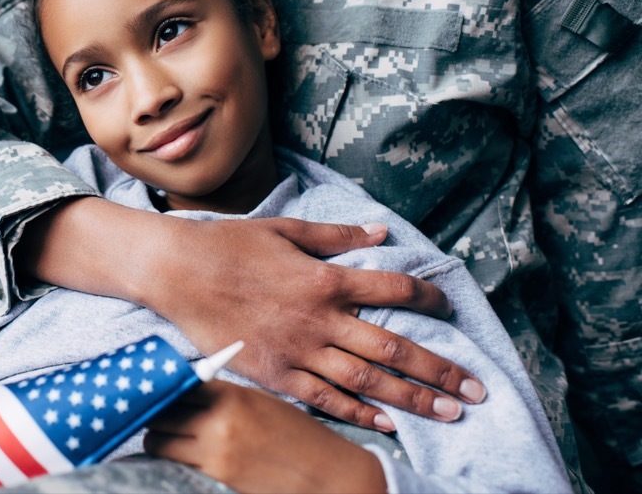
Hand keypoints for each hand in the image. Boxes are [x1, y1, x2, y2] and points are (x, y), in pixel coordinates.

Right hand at [140, 215, 484, 430]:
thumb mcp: (285, 229)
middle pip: (392, 346)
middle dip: (439, 370)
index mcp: (323, 277)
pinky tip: (387, 422)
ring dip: (412, 398)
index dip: (428, 297)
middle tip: (476, 392)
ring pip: (366, 378)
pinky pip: (324, 398)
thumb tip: (381, 233)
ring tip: (448, 414)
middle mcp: (318, 317)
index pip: (392, 288)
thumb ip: (336, 236)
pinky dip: (358, 411)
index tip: (448, 307)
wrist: (176, 271)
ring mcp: (297, 349)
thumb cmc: (228, 244)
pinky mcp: (274, 373)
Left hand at [143, 380, 386, 493]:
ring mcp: (215, 455)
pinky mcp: (216, 480)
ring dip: (157, 440)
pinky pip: (175, 467)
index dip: (164, 386)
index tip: (157, 388)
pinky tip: (179, 456)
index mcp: (232, 395)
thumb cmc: (298, 437)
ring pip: (158, 443)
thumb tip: (183, 388)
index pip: (177, 384)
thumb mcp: (261, 402)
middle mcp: (219, 422)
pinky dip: (171, 461)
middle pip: (159, 413)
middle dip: (154, 414)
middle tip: (155, 414)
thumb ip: (222, 394)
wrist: (330, 477)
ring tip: (166, 437)